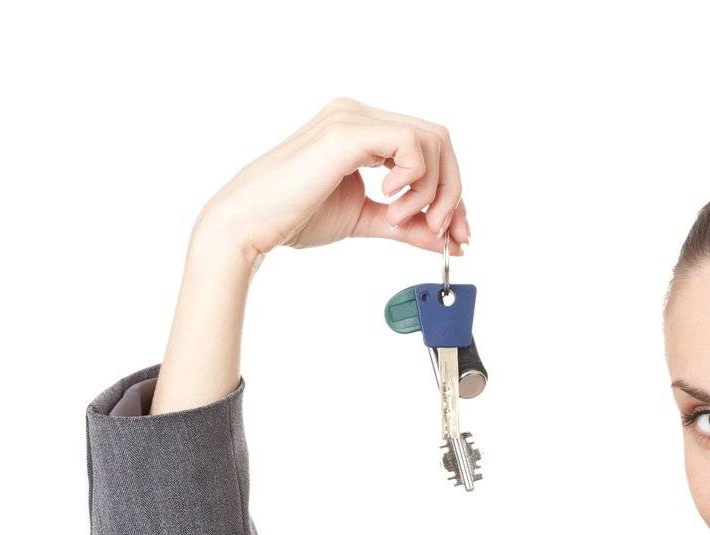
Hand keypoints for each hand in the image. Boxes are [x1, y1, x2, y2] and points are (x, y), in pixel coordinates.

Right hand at [195, 96, 469, 263]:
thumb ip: (407, 226)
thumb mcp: (367, 221)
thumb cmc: (295, 216)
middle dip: (453, 192)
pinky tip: (389, 202)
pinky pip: (409, 144)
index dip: (453, 192)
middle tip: (442, 231)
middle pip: (439, 139)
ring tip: (401, 218)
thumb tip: (446, 242)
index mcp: (364, 132)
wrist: (252, 222)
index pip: (429, 148)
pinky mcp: (348, 133)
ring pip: (431, 140)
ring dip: (432, 190)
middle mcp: (360, 116)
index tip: (457, 235)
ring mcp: (353, 118)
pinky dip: (414, 180)